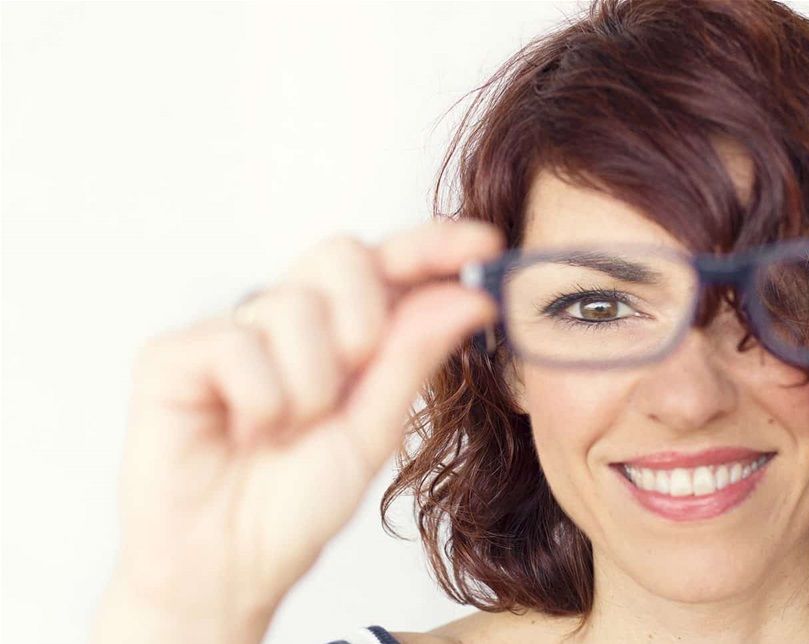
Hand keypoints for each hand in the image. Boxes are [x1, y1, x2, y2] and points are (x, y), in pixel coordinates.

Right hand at [100, 218, 502, 633]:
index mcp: (343, 331)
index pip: (390, 265)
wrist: (229, 565)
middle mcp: (288, 318)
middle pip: (341, 254)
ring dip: (307, 387)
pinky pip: (235, 344)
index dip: (434, 246)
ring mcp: (230, 330)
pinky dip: (256, 402)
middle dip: (365, 317)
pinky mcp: (173, 354)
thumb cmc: (296, 500)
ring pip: (292, 306)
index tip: (486, 243)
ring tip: (284, 431)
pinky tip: (242, 432)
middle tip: (351, 377)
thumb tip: (470, 296)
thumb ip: (415, 357)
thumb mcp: (374, 429)